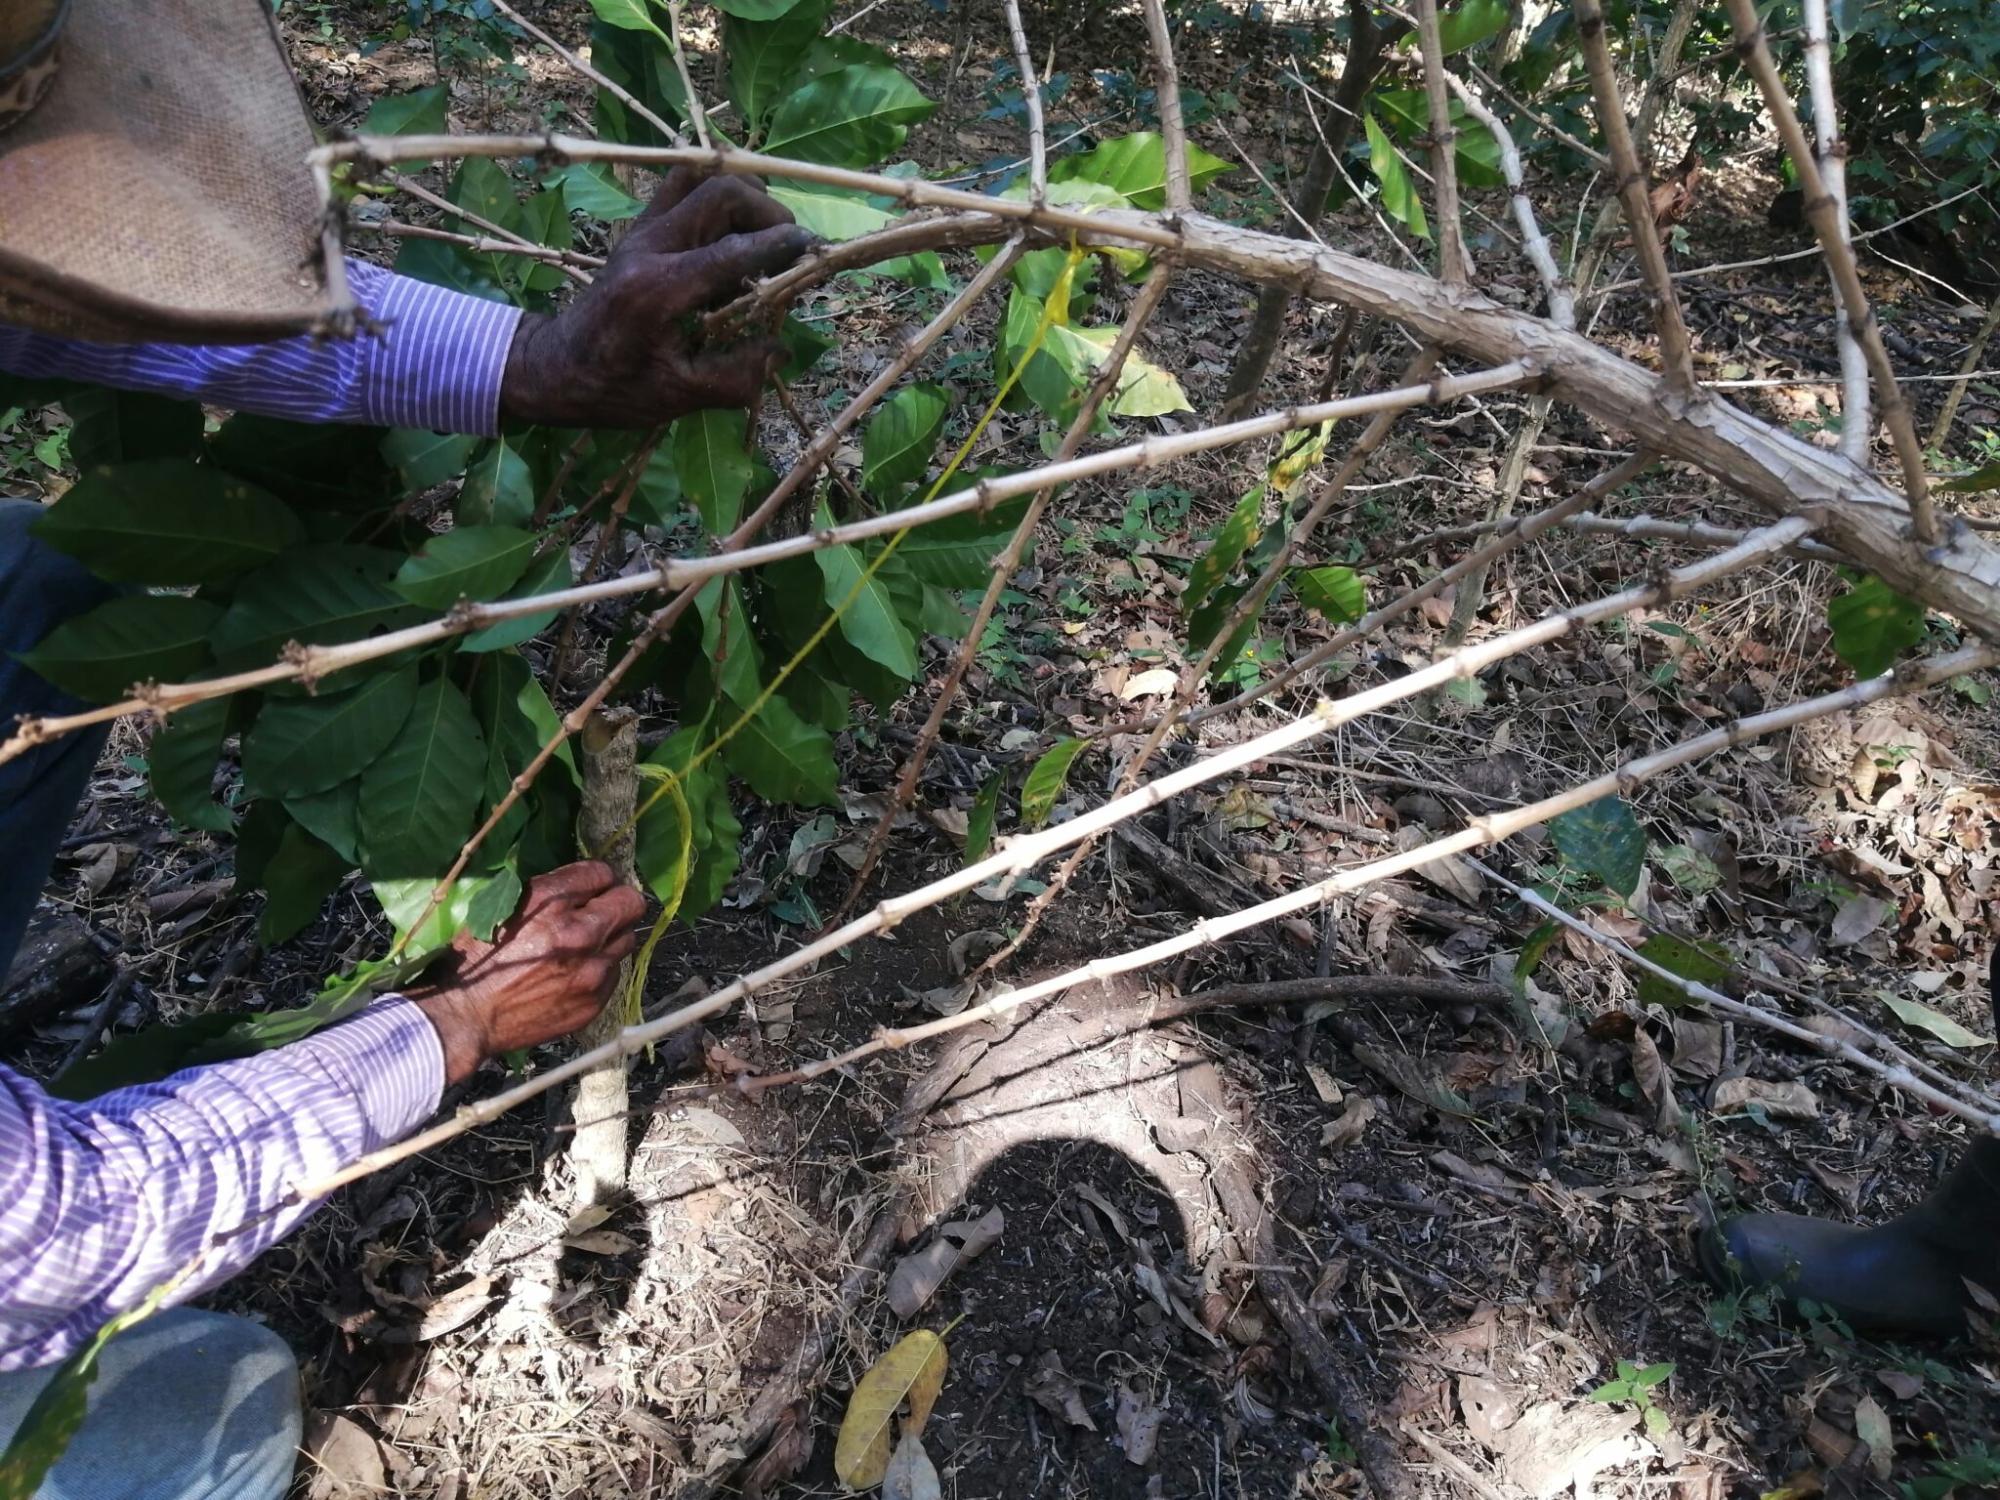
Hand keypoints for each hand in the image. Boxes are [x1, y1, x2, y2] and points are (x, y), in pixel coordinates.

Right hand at [411, 861, 645, 1083]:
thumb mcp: (502, 907)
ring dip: (610, 937)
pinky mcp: (594, 1000)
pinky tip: (576, 973)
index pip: (602, 873)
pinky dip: (601, 968)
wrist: (465, 1016)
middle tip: (600, 911)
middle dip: (617, 902)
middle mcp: (579, 932)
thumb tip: (582, 884)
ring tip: (585, 946)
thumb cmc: (475, 958)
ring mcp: (592, 970)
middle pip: (630, 903)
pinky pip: (615, 973)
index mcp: (550, 901)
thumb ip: (548, 892)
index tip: (591, 888)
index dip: (598, 879)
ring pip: (627, 939)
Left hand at [499, 167, 816, 428]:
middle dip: (767, 210)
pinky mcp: (637, 230)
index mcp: (659, 291)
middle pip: (719, 192)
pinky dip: (714, 196)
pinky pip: (680, 188)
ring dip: (742, 196)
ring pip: (700, 179)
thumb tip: (781, 350)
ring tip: (764, 232)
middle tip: (790, 243)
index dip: (780, 245)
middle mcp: (649, 249)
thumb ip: (737, 376)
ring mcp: (640, 232)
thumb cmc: (614, 389)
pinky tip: (733, 230)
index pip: (732, 250)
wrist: (554, 368)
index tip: (813, 249)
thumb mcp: (679, 397)